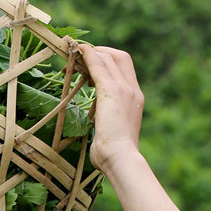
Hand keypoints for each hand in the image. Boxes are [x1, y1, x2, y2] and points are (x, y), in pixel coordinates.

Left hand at [75, 44, 144, 174]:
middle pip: (118, 57)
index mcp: (136, 99)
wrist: (121, 158)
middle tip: (82, 58)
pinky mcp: (110, 91)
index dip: (110, 60)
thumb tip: (99, 125)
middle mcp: (132, 90)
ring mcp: (123, 89)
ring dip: (90, 55)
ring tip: (75, 58)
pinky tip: (78, 52)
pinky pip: (97, 66)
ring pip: (107, 59)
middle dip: (100, 53)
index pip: (126, 68)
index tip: (93, 64)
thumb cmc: (115, 154)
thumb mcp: (113, 132)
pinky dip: (87, 57)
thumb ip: (108, 121)